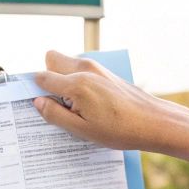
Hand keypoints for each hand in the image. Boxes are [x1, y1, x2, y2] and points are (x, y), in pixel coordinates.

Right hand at [31, 50, 188, 153]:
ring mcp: (97, 68)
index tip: (38, 103)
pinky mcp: (105, 71)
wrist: (153, 122)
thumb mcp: (82, 130)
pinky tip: (89, 103)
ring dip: (64, 79)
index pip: (41, 77)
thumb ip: (55, 115)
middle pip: (51, 58)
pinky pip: (81, 69)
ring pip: (66, 62)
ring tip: (76, 105)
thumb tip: (37, 102)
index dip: (35, 90)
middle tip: (58, 101)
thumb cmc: (120, 130)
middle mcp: (85, 69)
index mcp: (76, 85)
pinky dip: (78, 81)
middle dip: (48, 76)